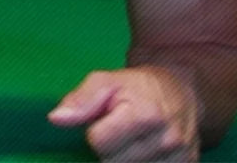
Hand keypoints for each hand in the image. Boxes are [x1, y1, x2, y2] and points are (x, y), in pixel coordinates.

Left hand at [48, 67, 200, 161]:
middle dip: (109, 149)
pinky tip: (144, 152)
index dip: (95, 132)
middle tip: (120, 131)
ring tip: (133, 141)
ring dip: (123, 160)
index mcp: (147, 115)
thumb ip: (80, 100)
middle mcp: (168, 140)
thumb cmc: (138, 87)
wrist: (181, 94)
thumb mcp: (106, 81)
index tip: (105, 121)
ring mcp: (179, 158)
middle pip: (112, 162)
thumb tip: (56, 118)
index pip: (99, 142)